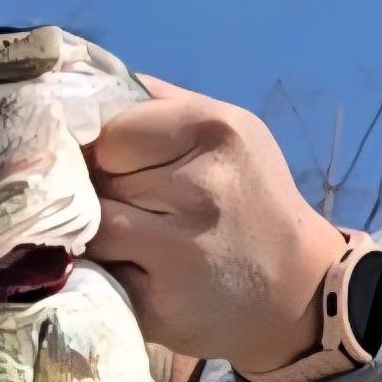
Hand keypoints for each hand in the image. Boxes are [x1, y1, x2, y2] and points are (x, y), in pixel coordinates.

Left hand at [83, 75, 345, 379]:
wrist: (299, 292)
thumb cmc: (252, 201)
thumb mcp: (229, 132)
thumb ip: (160, 103)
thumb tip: (82, 79)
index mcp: (214, 130)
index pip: (111, 130)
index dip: (107, 150)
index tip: (126, 167)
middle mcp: (200, 187)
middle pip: (98, 178)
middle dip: (106, 191)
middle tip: (144, 209)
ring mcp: (179, 250)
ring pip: (94, 226)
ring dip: (103, 233)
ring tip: (138, 239)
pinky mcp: (160, 302)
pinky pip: (102, 273)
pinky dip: (110, 271)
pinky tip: (141, 272)